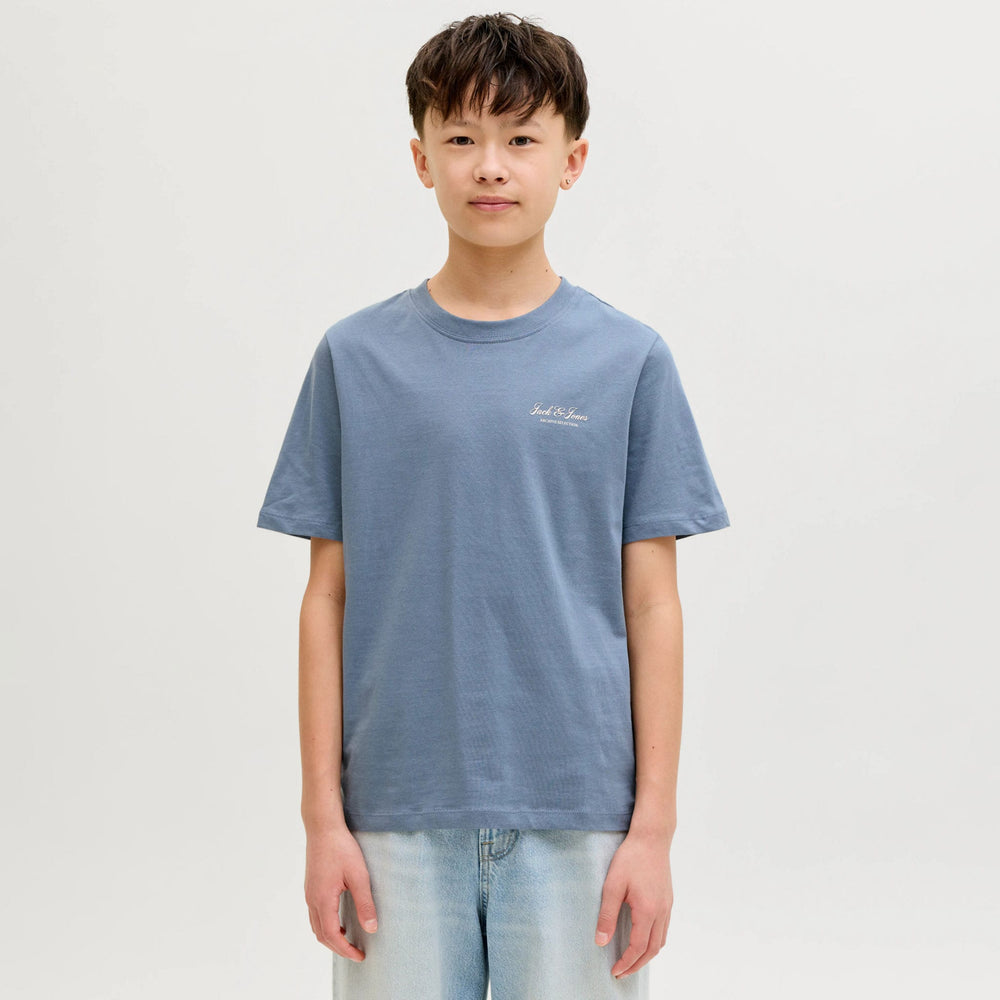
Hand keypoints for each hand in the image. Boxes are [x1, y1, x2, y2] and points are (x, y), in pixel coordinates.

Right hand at [304, 825, 377, 961]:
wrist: (322, 826)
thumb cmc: (341, 848)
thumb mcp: (359, 875)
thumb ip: (365, 903)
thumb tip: (371, 929)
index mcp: (322, 900)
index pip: (332, 935)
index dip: (346, 950)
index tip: (360, 956)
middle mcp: (312, 899)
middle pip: (321, 934)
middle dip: (338, 947)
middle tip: (356, 952)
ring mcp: (309, 892)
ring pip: (316, 925)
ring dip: (330, 937)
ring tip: (348, 940)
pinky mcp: (311, 885)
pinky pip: (315, 914)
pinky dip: (326, 924)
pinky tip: (339, 919)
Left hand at [594, 829, 672, 978]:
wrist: (651, 838)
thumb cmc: (631, 858)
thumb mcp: (612, 885)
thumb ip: (606, 915)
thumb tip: (601, 941)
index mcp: (647, 911)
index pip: (638, 947)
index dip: (626, 962)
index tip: (615, 971)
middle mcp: (661, 912)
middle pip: (652, 949)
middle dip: (637, 965)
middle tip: (622, 973)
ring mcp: (667, 906)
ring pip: (661, 940)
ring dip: (647, 955)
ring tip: (632, 960)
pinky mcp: (668, 899)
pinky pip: (664, 928)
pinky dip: (654, 941)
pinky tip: (644, 938)